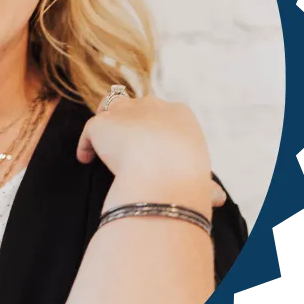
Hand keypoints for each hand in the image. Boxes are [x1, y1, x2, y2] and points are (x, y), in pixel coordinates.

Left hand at [76, 92, 226, 207]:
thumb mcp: (202, 176)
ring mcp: (125, 112)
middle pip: (135, 106)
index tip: (151, 145)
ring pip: (110, 109)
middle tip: (123, 143)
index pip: (164, 113)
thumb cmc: (189, 174)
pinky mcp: (102, 124)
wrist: (164, 168)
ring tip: (101, 144)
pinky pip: (89, 132)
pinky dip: (86, 145)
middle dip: (129, 121)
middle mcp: (152, 105)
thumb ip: (206, 184)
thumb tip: (218, 198)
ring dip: (105, 124)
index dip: (154, 128)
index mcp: (180, 114)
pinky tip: (86, 159)